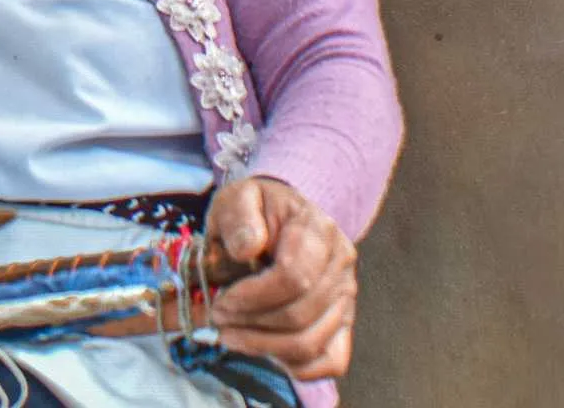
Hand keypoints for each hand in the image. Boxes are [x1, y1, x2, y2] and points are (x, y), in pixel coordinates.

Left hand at [205, 176, 357, 380]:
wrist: (276, 217)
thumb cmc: (253, 211)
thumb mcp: (237, 199)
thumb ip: (239, 217)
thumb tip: (246, 248)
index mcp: (318, 230)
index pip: (293, 277)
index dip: (252, 297)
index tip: (220, 300)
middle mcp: (341, 266)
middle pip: (300, 315)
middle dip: (250, 323)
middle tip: (217, 317)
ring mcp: (346, 297)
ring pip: (311, 342)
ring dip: (262, 346)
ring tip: (229, 334)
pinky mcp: (342, 323)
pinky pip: (329, 361)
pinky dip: (292, 364)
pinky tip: (260, 346)